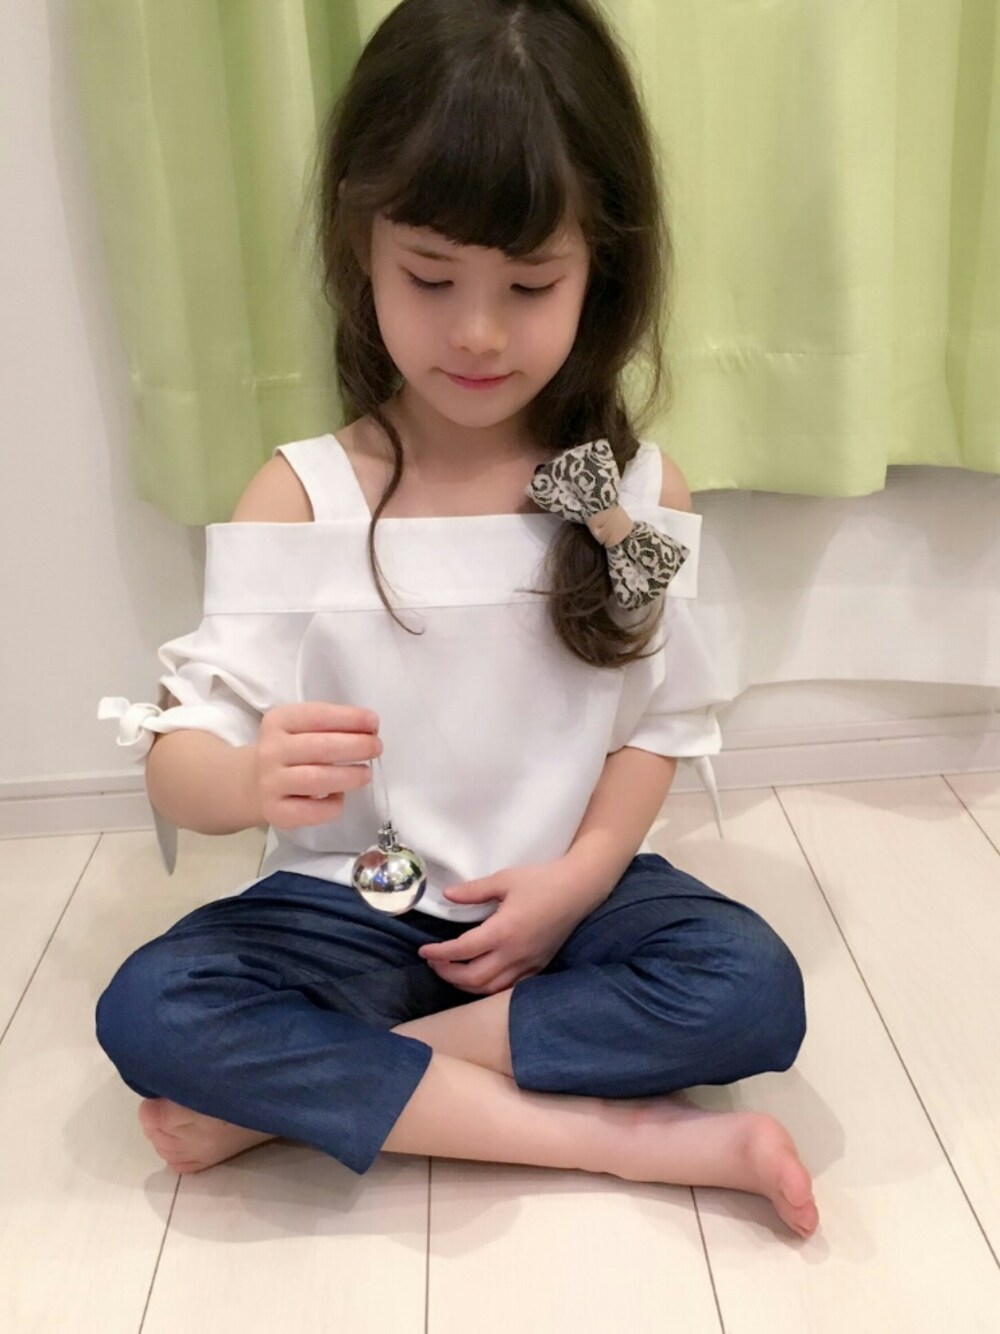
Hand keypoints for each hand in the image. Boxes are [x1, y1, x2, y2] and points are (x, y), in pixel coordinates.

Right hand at [253, 701, 381, 830]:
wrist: (253, 783)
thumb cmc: (289, 751)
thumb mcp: (299, 728)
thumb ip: (329, 726)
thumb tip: (369, 730)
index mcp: (278, 721)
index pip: (317, 715)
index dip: (349, 718)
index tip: (374, 722)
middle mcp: (271, 751)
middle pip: (320, 747)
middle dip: (356, 746)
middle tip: (376, 747)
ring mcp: (271, 783)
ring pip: (316, 779)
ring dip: (349, 776)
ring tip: (366, 774)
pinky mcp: (276, 811)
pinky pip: (312, 811)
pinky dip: (333, 805)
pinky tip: (339, 797)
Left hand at [417, 860, 594, 995]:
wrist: (580, 889)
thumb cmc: (542, 880)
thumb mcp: (505, 879)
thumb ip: (474, 891)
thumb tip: (448, 895)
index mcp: (503, 931)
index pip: (462, 950)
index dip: (439, 954)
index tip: (423, 951)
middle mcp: (514, 954)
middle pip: (473, 978)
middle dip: (448, 973)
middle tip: (434, 962)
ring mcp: (528, 964)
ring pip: (490, 988)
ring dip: (466, 985)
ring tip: (452, 971)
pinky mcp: (539, 967)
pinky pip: (510, 987)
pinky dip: (489, 988)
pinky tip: (481, 979)